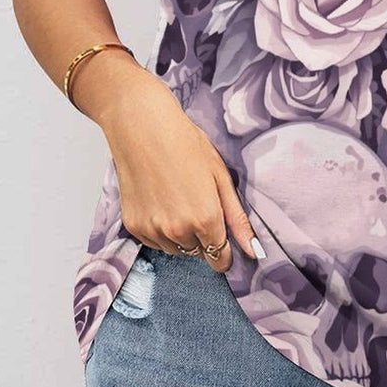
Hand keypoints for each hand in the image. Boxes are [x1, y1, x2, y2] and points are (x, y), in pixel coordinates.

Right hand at [97, 70, 261, 272]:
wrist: (142, 127)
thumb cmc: (185, 144)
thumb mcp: (220, 177)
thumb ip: (237, 218)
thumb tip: (253, 250)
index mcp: (205, 219)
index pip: (219, 258)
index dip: (224, 251)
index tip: (224, 241)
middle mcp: (178, 231)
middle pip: (199, 253)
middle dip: (204, 238)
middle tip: (200, 205)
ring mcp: (153, 230)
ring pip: (177, 250)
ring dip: (183, 237)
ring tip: (181, 202)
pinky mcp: (133, 226)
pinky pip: (155, 243)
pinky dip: (161, 232)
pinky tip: (163, 204)